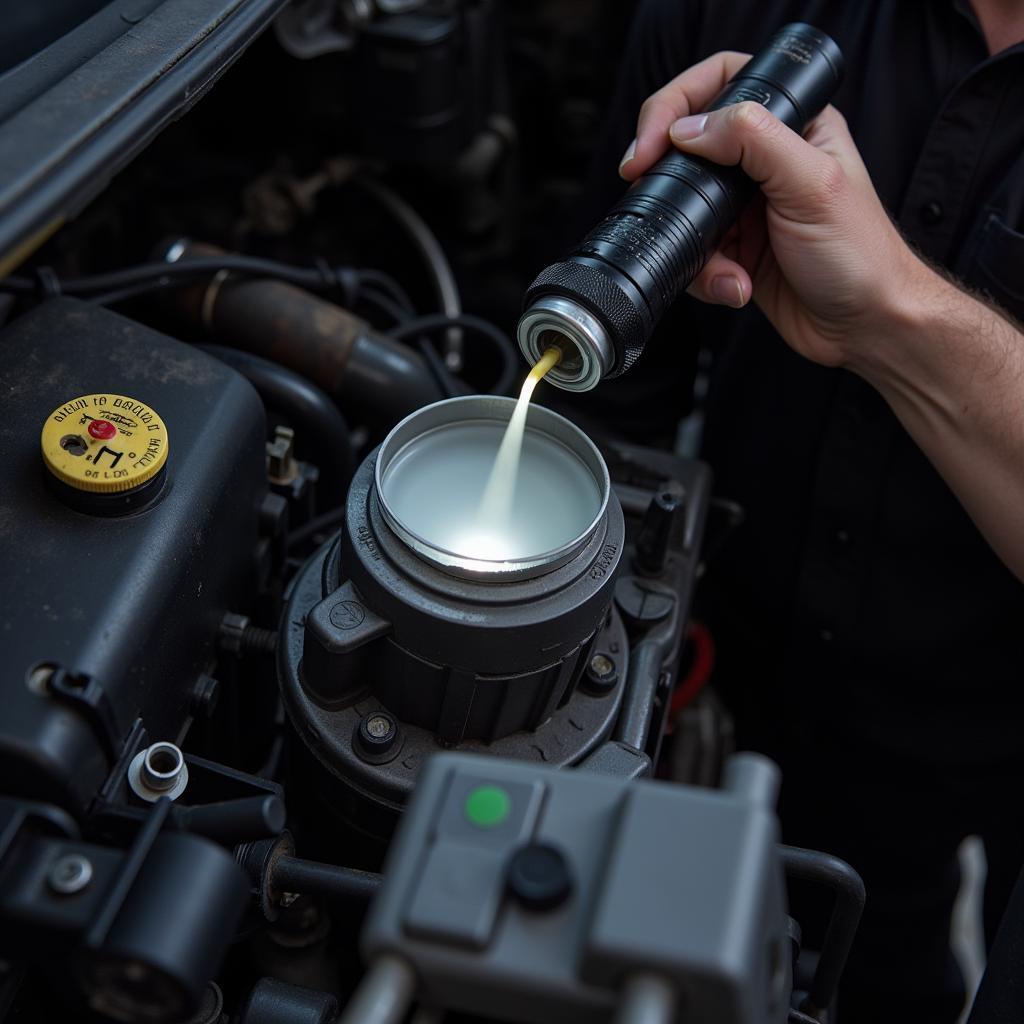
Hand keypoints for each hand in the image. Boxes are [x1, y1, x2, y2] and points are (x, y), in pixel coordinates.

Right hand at [619, 51, 927, 369]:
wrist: (864, 327)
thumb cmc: (860, 256)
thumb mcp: (810, 184)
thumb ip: (753, 141)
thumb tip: (690, 128)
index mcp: (794, 125)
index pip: (724, 83)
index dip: (678, 104)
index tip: (652, 141)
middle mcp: (766, 162)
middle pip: (690, 145)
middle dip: (666, 174)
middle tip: (641, 184)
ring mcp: (747, 208)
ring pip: (684, 208)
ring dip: (696, 244)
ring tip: (727, 267)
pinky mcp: (735, 251)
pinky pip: (694, 255)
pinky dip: (707, 277)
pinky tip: (736, 286)